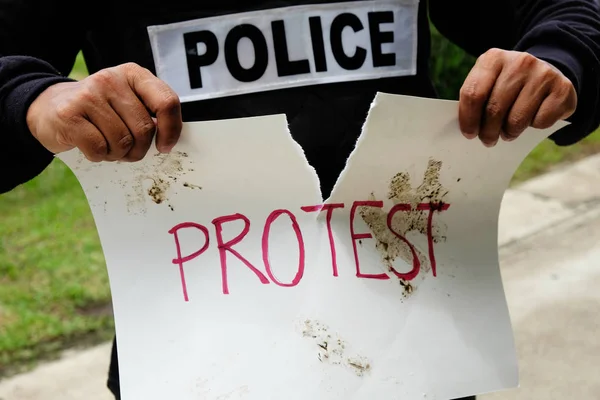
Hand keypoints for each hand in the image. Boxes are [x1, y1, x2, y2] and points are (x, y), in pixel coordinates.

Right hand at [26, 62, 181, 161]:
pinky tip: (90, 145)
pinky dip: (98, 156)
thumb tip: (170, 139)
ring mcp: (88, 95)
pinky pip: (99, 149)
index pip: (167, 102)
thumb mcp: (127, 102)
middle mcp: (111, 79)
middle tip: (128, 151)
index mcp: (134, 74)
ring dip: (118, 154)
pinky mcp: (69, 114)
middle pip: (145, 129)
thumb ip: (150, 113)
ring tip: (106, 144)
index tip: (164, 147)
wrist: (50, 107)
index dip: (171, 130)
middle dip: (139, 150)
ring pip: (123, 142)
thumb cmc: (99, 111)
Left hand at [458, 48, 576, 146]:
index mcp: (493, 58)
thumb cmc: (508, 85)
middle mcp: (519, 61)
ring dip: (510, 133)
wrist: (547, 74)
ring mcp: (543, 73)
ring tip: (509, 131)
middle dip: (488, 132)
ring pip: (516, 120)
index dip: (468, 119)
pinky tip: (533, 118)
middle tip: (488, 140)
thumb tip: (467, 129)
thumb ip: (476, 100)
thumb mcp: (488, 83)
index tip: (469, 134)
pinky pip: (540, 122)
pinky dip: (534, 127)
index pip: (473, 93)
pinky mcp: (562, 88)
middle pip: (494, 110)